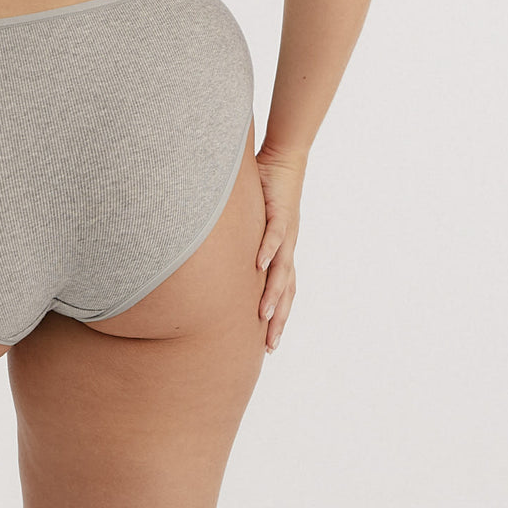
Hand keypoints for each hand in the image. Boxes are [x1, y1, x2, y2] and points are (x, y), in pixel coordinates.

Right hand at [254, 147, 303, 354]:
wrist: (284, 161)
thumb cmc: (266, 190)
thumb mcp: (251, 223)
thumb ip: (239, 241)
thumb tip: (219, 255)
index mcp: (282, 252)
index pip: (283, 291)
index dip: (278, 316)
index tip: (268, 342)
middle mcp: (288, 248)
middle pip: (286, 290)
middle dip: (279, 319)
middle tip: (270, 346)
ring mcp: (286, 232)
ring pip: (282, 270)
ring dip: (273, 294)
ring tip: (263, 316)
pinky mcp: (280, 213)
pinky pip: (275, 235)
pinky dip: (268, 251)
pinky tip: (259, 266)